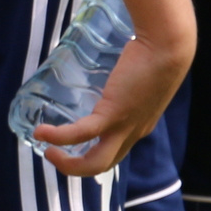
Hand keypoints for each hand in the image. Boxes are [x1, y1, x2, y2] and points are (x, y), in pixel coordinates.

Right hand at [31, 31, 191, 178]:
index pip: (114, 150)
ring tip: (46, 151)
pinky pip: (82, 134)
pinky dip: (60, 138)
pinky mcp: (114, 114)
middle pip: (102, 165)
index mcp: (139, 126)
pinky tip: (42, 133)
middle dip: (75, 167)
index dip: (91, 152)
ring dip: (68, 164)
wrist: (168, 44)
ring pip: (95, 163)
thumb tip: (107, 61)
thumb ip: (124, 76)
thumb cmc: (159, 49)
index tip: (72, 143)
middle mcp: (133, 132)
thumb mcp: (140, 73)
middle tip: (54, 153)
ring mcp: (125, 126)